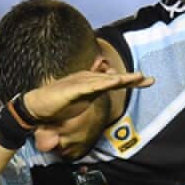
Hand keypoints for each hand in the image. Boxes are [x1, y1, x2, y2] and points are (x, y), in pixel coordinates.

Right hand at [22, 70, 153, 123]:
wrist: (35, 107)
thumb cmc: (54, 107)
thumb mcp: (77, 105)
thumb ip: (89, 101)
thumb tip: (93, 106)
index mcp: (89, 85)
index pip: (113, 82)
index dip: (130, 81)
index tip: (147, 81)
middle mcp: (87, 81)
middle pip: (113, 79)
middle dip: (131, 79)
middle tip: (149, 79)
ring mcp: (80, 83)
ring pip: (105, 80)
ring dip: (121, 79)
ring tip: (137, 78)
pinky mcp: (73, 88)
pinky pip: (91, 85)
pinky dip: (104, 83)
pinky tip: (116, 81)